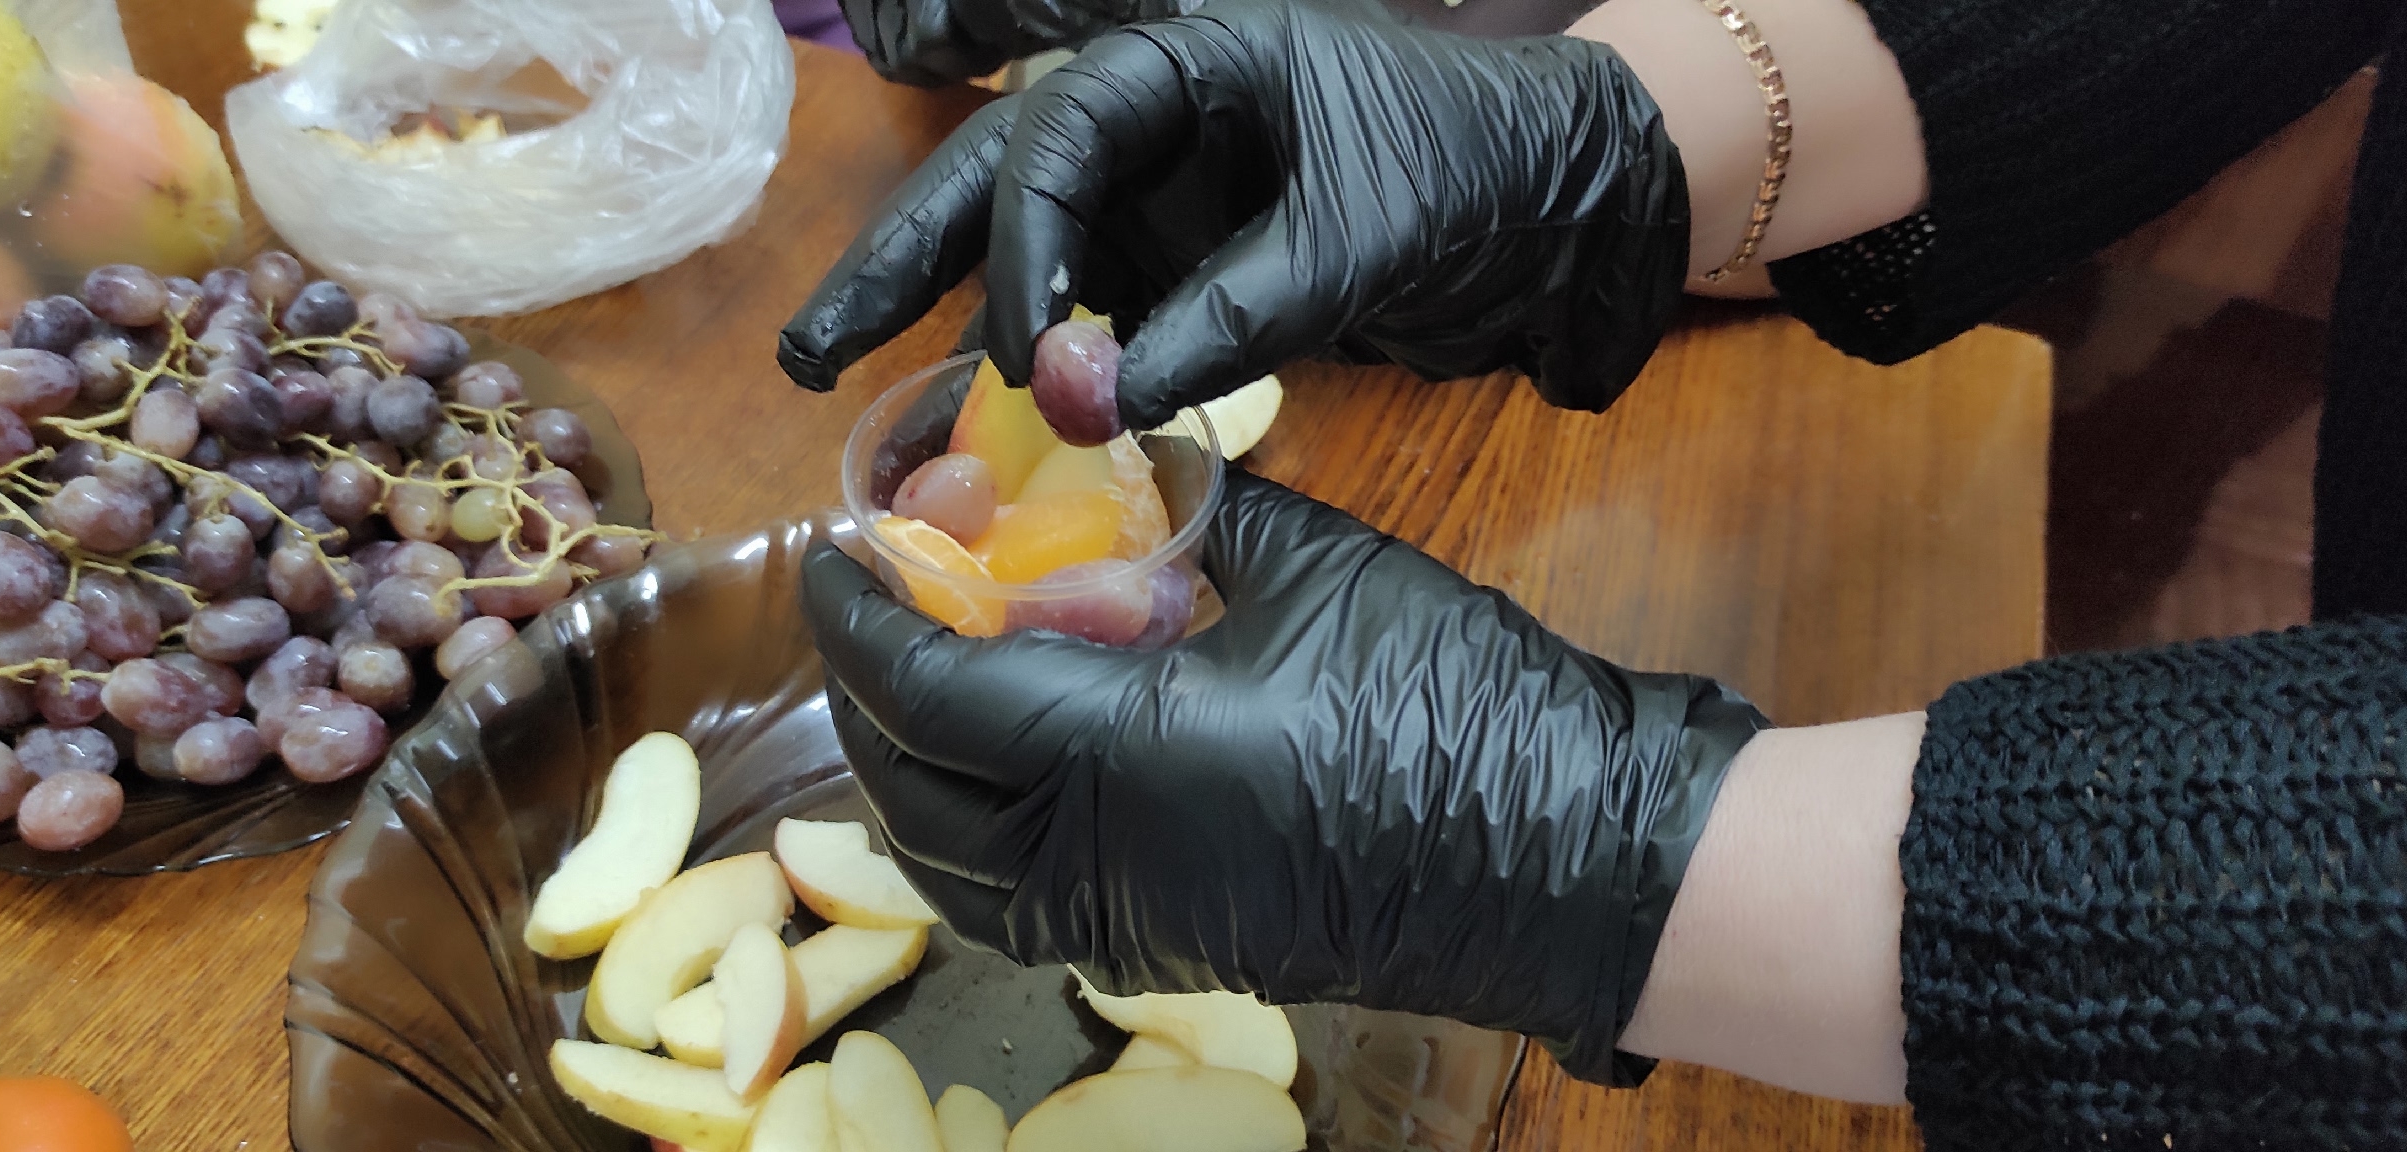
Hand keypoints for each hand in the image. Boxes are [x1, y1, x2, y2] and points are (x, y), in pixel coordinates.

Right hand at [781, 0, 1690, 424]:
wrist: (1566, 207)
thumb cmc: (1473, 170)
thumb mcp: (1352, 235)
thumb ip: (1222, 315)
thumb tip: (1088, 407)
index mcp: (1186, 67)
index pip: (1056, 141)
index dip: (1023, 251)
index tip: (1032, 360)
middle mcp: (1153, 129)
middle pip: (993, 187)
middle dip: (898, 264)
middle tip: (807, 355)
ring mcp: (1164, 204)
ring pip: (1026, 262)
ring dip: (946, 328)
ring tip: (847, 395)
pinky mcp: (1186, 276)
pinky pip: (1089, 323)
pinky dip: (1040, 379)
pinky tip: (984, 441)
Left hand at [801, 471, 1765, 1084]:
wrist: (1572, 858)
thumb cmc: (1458, 698)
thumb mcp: (1318, 565)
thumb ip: (1188, 506)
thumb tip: (1105, 443)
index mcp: (1127, 753)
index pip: (930, 683)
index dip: (863, 611)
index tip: (833, 541)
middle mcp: (1099, 863)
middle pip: (909, 780)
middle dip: (869, 681)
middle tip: (882, 590)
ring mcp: (1126, 926)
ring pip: (944, 863)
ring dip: (904, 765)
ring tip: (923, 673)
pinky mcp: (1160, 951)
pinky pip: (1006, 906)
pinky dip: (963, 836)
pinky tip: (990, 765)